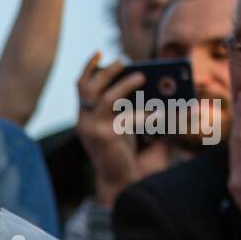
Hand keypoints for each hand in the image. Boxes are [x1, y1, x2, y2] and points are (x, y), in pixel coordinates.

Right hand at [75, 52, 146, 205]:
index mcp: (85, 119)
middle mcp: (83, 122)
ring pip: (102, 96)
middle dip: (104, 70)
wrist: (120, 185)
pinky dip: (144, 112)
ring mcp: (91, 129)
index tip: (99, 54)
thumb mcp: (125, 128)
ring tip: (141, 76)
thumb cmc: (125, 158)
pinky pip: (126, 116)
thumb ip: (131, 108)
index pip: (80, 87)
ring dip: (122, 84)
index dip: (88, 68)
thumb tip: (154, 86)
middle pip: (86, 86)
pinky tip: (160, 112)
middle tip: (123, 60)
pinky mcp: (105, 137)